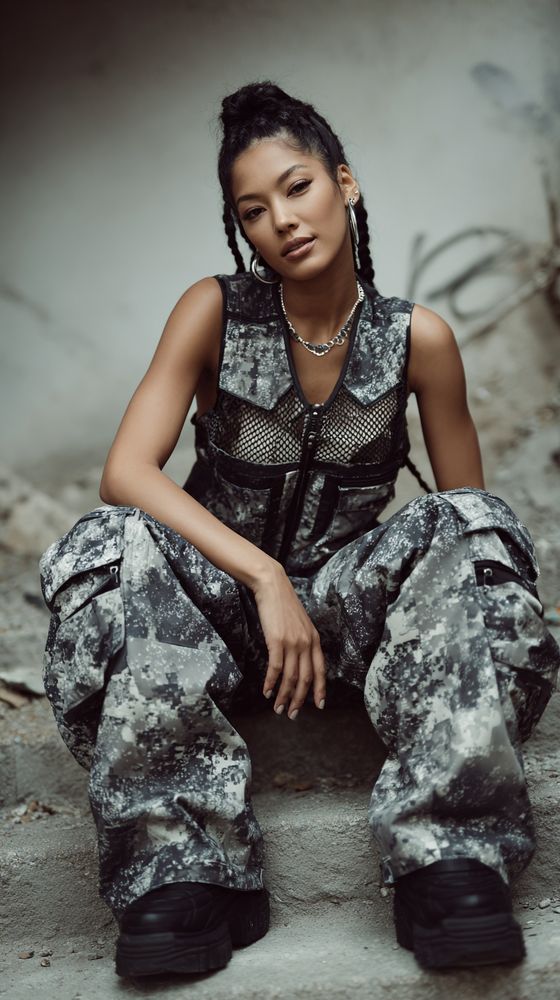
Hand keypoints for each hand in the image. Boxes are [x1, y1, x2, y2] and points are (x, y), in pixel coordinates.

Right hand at [251, 561, 325, 719]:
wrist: (272, 586)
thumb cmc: (283, 604)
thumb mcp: (300, 624)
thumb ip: (302, 641)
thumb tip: (298, 661)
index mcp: (314, 639)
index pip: (320, 670)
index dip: (320, 689)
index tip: (319, 705)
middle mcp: (306, 643)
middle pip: (305, 678)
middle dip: (300, 700)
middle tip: (293, 714)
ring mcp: (293, 642)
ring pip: (291, 677)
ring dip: (284, 696)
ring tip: (278, 708)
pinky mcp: (277, 641)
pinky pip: (275, 668)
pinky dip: (271, 683)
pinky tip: (266, 691)